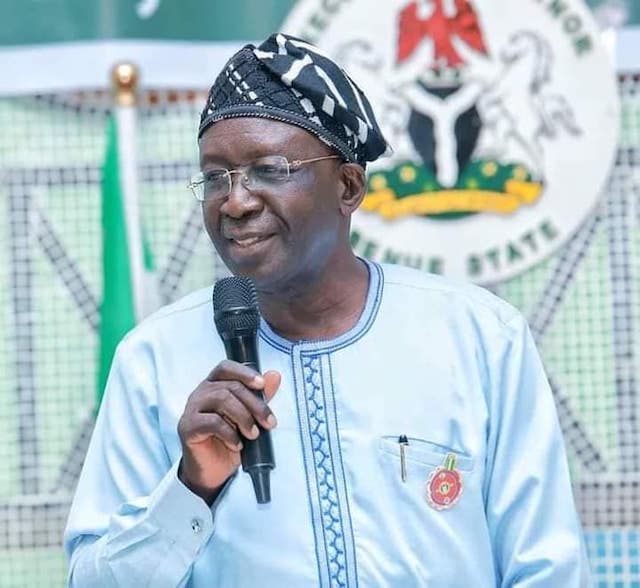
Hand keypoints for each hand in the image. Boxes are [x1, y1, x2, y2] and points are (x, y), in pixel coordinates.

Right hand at [177, 360, 280, 502]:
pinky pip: (212, 422)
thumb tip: (274, 375)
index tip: (262, 384)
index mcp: (214, 385)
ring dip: (244, 417)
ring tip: (253, 434)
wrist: (214, 470)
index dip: (244, 372)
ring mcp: (192, 409)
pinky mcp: (188, 427)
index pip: (226, 367)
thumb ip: (260, 396)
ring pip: (221, 400)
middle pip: (230, 387)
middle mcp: (201, 393)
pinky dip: (230, 433)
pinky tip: (237, 444)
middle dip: (254, 404)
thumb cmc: (230, 439)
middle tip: (268, 422)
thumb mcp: (250, 416)